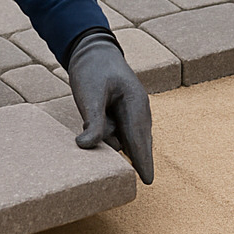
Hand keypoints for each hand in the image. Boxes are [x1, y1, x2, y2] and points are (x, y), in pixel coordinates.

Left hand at [66, 31, 153, 183]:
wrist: (93, 51)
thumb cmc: (94, 70)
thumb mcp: (90, 94)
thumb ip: (93, 121)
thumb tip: (86, 145)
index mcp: (136, 104)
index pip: (139, 139)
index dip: (143, 161)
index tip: (148, 181)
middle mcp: (139, 112)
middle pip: (136, 143)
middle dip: (136, 158)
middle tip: (140, 176)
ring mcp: (132, 114)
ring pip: (123, 140)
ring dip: (110, 140)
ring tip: (97, 113)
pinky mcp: (122, 116)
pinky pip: (117, 134)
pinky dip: (107, 135)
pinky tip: (96, 122)